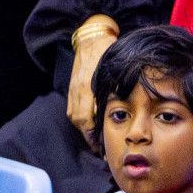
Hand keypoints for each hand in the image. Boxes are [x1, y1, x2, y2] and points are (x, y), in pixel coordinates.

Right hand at [66, 17, 118, 142]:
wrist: (92, 39)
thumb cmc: (109, 55)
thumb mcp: (117, 73)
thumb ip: (116, 92)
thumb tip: (120, 115)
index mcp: (89, 87)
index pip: (88, 119)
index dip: (95, 136)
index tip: (104, 148)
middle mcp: (79, 91)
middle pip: (81, 122)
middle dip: (91, 139)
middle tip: (102, 152)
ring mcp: (73, 91)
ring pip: (77, 119)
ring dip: (86, 132)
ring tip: (98, 145)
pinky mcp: (71, 90)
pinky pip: (75, 112)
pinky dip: (83, 123)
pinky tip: (92, 130)